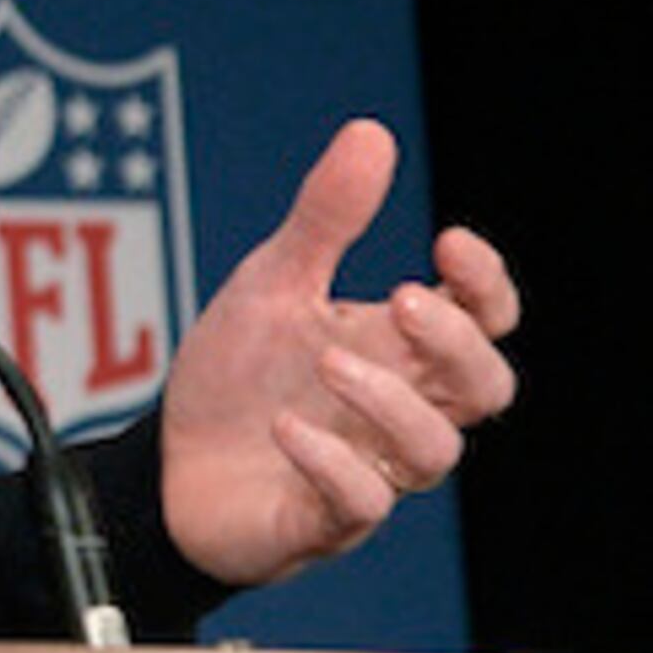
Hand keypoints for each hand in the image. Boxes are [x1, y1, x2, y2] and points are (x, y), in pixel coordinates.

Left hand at [159, 118, 519, 585]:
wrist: (166, 465)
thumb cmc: (237, 377)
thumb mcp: (271, 284)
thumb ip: (324, 221)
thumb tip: (372, 133)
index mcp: (396, 351)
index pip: (484, 323)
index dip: (487, 286)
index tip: (450, 240)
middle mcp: (397, 410)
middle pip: (486, 387)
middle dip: (457, 342)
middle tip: (400, 298)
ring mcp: (369, 468)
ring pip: (435, 449)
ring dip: (389, 399)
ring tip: (325, 359)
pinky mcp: (322, 519)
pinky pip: (359, 504)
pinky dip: (328, 462)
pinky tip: (285, 426)